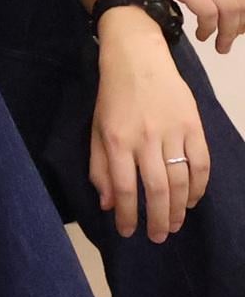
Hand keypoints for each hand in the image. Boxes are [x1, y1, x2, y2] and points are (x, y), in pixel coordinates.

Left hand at [92, 21, 212, 240]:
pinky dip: (199, 185)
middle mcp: (145, 138)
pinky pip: (201, 162)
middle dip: (158, 218)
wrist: (137, 59)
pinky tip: (193, 200)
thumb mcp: (96, 130)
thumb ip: (100, 167)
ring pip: (181, 180)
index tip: (128, 232)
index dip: (127, 214)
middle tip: (158, 237)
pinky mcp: (193, 125)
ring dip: (180, 208)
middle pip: (157, 189)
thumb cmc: (113, 97)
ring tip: (174, 224)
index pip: (124, 187)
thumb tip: (107, 203)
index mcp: (117, 140)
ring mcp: (172, 132)